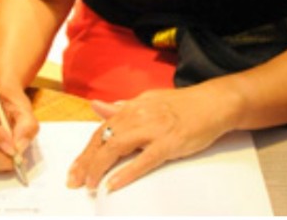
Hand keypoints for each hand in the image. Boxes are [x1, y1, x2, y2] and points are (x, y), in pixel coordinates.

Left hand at [66, 85, 236, 192]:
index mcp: (130, 108)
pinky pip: (144, 160)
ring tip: (90, 184)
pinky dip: (126, 173)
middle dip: (85, 162)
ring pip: (116, 148)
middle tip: (74, 180)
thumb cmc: (181, 105)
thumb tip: (97, 107)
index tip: (75, 167)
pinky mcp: (169, 143)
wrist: (213, 103)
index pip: (100, 130)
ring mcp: (153, 130)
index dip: (85, 150)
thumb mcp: (146, 101)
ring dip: (99, 168)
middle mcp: (137, 117)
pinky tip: (113, 184)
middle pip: (103, 140)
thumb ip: (121, 108)